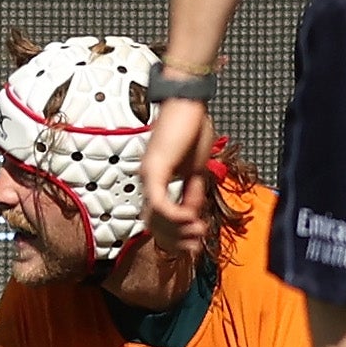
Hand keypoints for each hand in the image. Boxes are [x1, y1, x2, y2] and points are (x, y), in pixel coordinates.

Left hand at [138, 96, 215, 246]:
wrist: (189, 103)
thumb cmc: (192, 130)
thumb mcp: (196, 169)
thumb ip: (192, 192)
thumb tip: (192, 213)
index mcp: (155, 182)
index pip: (158, 219)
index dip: (176, 236)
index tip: (197, 242)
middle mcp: (146, 180)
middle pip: (153, 224)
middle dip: (177, 239)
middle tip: (198, 242)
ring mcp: (148, 175)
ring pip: (154, 217)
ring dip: (178, 230)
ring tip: (199, 230)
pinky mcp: (154, 168)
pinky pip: (159, 201)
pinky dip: (174, 215)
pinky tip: (191, 219)